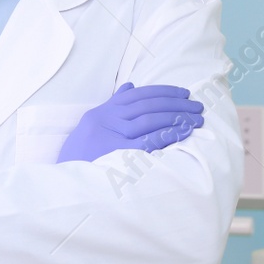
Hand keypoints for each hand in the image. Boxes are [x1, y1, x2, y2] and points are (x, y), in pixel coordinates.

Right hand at [57, 82, 204, 162]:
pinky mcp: (120, 153)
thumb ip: (112, 106)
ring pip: (151, 119)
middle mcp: (108, 119)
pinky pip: (149, 140)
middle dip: (176, 103)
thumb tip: (130, 87)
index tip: (183, 93)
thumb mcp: (92, 124)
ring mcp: (113, 135)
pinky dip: (168, 134)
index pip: (138, 94)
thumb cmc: (81, 153)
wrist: (66, 177)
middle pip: (148, 105)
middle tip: (197, 105)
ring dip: (177, 116)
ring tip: (196, 118)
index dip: (163, 91)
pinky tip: (183, 131)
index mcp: (103, 111)